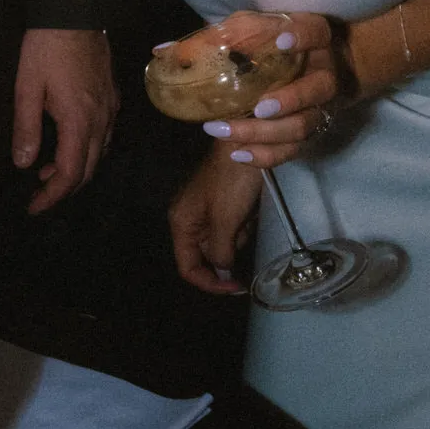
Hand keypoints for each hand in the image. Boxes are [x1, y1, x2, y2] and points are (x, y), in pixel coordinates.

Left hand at [12, 28, 118, 214]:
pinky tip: (70, 141)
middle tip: (40, 193)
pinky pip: (104, 134)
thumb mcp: (27, 87)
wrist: (73, 11)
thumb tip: (23, 164)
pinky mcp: (112, 95)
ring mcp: (110, 107)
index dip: (53, 196)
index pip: (71, 173)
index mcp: (78, 121)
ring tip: (49, 170)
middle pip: (89, 169)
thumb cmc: (46, 49)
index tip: (34, 206)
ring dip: (77, 168)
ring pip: (100, 152)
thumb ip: (26, 128)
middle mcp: (101, 120)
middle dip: (65, 187)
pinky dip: (87, 149)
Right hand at [168, 139, 261, 294]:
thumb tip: (223, 273)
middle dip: (229, 252)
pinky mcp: (219, 203)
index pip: (188, 267)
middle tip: (244, 234)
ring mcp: (203, 210)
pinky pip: (230, 227)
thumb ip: (220, 252)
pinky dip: (242, 225)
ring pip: (221, 243)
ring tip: (246, 215)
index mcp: (181, 222)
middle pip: (206, 256)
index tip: (237, 286)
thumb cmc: (231, 182)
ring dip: (238, 237)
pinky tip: (248, 209)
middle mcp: (188, 218)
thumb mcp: (225, 221)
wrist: (244, 142)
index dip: (210, 283)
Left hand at [201, 12, 353, 169]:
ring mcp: (322, 105)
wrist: (311, 67)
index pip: (316, 31)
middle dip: (288, 101)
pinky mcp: (312, 130)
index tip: (281, 41)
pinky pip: (294, 149)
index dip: (303, 36)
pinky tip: (239, 154)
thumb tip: (162, 51)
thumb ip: (213, 37)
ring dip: (266, 133)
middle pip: (317, 89)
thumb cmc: (272, 41)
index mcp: (314, 37)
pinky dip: (267, 154)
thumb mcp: (247, 30)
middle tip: (256, 108)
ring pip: (304, 125)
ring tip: (227, 132)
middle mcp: (324, 72)